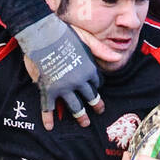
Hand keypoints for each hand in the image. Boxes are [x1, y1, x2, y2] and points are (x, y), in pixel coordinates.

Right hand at [16, 14, 108, 130]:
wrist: (41, 33)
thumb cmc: (64, 32)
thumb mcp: (86, 38)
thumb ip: (101, 50)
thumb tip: (119, 58)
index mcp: (89, 69)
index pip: (97, 82)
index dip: (97, 85)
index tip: (96, 88)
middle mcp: (79, 82)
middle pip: (91, 97)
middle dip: (96, 104)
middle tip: (99, 110)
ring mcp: (64, 88)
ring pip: (75, 107)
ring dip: (80, 116)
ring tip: (85, 123)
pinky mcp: (48, 90)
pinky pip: (48, 108)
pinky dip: (48, 118)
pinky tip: (49, 127)